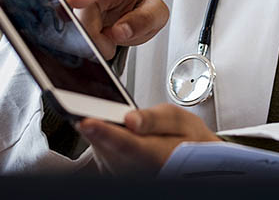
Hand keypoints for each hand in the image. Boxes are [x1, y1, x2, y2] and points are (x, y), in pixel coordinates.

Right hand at [56, 0, 168, 58]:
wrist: (118, 13)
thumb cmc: (133, 10)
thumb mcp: (153, 14)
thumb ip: (144, 20)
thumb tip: (119, 31)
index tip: (75, 2)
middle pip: (78, 13)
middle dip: (91, 35)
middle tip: (104, 49)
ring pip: (64, 21)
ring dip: (78, 39)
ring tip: (95, 41)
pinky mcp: (51, 7)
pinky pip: (51, 26)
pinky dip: (65, 40)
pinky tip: (76, 39)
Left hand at [77, 104, 221, 173]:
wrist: (192, 161)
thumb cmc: (187, 139)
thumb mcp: (179, 120)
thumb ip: (155, 117)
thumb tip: (132, 118)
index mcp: (155, 155)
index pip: (124, 144)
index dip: (103, 132)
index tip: (86, 121)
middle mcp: (134, 169)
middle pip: (104, 145)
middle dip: (96, 124)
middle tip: (87, 105)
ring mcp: (121, 174)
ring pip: (98, 148)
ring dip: (99, 131)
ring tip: (111, 117)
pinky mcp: (113, 172)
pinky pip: (100, 152)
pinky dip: (101, 138)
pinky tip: (113, 128)